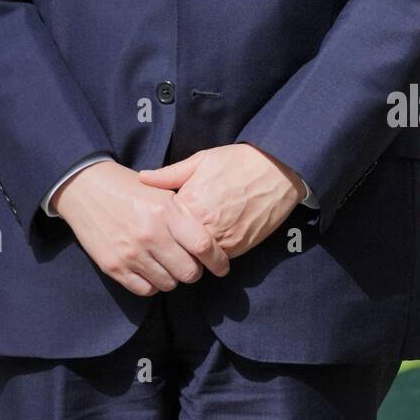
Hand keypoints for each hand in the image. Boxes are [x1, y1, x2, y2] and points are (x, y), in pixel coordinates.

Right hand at [52, 160, 230, 296]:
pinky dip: (151, 284)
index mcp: (166, 211)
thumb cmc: (128, 188)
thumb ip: (184, 213)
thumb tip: (211, 239)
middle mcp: (150, 234)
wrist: (86, 188)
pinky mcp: (114, 266)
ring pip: (169, 284)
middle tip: (188, 263)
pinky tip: (149, 269)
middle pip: (189, 272)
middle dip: (193, 271)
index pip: (203, 246)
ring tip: (165, 263)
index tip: (221, 266)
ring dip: (171, 277)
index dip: (218, 261)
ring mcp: (131, 253)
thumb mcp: (161, 190)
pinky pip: (145, 290)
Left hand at [137, 144, 304, 257]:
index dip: (159, 228)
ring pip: (198, 259)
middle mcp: (205, 224)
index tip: (156, 226)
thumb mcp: (201, 160)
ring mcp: (224, 238)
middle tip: (169, 243)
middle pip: (178, 248)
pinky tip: (209, 245)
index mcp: (191, 202)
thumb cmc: (237, 161)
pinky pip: (218, 259)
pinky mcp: (240, 247)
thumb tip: (142, 177)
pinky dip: (212, 256)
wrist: (277, 170)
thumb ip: (169, 174)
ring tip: (189, 245)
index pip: (163, 227)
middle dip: (172, 248)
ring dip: (192, 255)